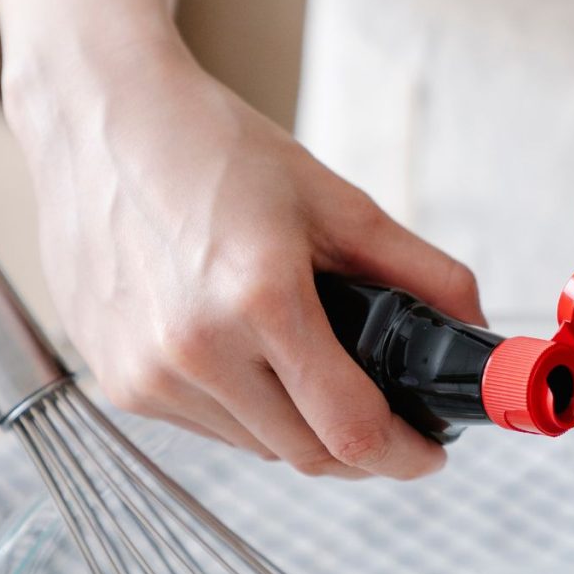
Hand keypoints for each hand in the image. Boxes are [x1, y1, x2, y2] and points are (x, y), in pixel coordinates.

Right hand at [7, 37, 485, 478]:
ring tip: (323, 382)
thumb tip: (473, 329)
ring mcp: (148, 374)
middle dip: (364, 455)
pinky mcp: (119, 383)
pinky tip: (259, 367)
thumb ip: (421, 272)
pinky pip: (212, 429)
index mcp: (259, 299)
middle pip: (309, 455)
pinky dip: (252, 414)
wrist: (100, 117)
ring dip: (306, 432)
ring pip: (261, 447)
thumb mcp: (336, 201)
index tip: (430, 455)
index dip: (404, 456)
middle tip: (394, 430)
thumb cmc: (217, 150)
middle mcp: (195, 350)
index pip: (349, 429)